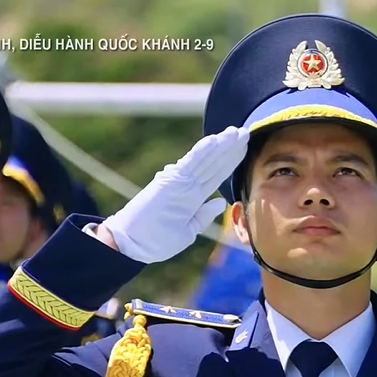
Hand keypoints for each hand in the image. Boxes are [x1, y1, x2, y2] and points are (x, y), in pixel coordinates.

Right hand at [100, 126, 249, 263]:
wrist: (130, 245)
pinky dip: (202, 152)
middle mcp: (187, 186)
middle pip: (214, 164)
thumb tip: (220, 202)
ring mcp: (179, 182)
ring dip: (222, 145)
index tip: (245, 148)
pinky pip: (190, 164)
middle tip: (246, 131)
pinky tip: (215, 140)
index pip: (216, 175)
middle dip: (231, 148)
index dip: (231, 161)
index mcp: (192, 197)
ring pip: (206, 160)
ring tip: (237, 132)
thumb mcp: (187, 231)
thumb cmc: (153, 240)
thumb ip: (203, 216)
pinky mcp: (170, 182)